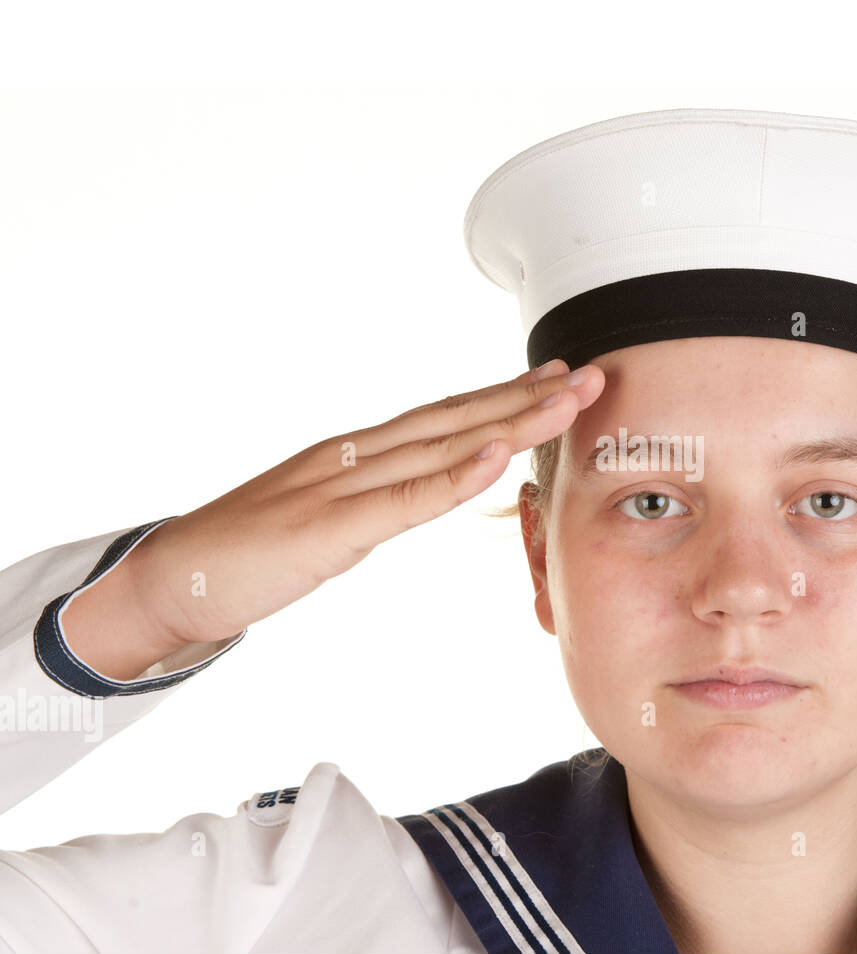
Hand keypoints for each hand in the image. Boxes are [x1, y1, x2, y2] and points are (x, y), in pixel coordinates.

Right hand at [120, 359, 602, 646]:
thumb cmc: (248, 553)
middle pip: (454, 418)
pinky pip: (402, 498)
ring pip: (440, 445)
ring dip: (509, 420)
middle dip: (527, 397)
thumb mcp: (333, 524)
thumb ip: (381, 504)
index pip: (444, 419)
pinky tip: (496, 454)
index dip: (504, 398)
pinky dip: (454, 475)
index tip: (556, 382)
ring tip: (566, 399)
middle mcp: (354, 455)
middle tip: (590, 375)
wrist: (169, 578)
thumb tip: (426, 493)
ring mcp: (340, 485)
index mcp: (357, 455)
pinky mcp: (328, 526)